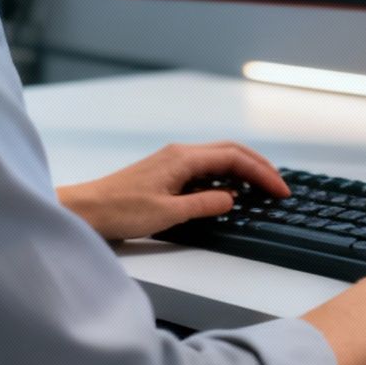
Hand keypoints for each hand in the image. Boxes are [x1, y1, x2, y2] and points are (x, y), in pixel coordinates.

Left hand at [57, 141, 289, 241]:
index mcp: (183, 158)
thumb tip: (232, 198)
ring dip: (243, 170)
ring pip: (218, 158)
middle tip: (279, 186)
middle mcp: (179, 153)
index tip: (279, 189)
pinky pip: (204, 168)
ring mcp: (172, 161)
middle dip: (258, 166)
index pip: (233, 158)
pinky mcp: (165, 172)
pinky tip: (229, 191)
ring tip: (262, 187)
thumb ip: (204, 204)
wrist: (86, 209)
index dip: (261, 172)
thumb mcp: (168, 213)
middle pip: (230, 151)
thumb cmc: (119, 211)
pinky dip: (225, 176)